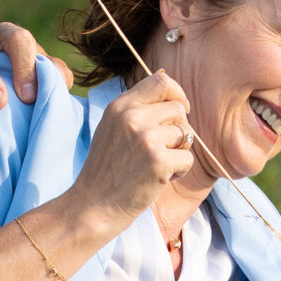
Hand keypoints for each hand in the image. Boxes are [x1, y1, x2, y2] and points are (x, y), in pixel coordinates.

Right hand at [61, 72, 195, 228]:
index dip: (177, 94)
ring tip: (156, 166)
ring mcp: (145, 139)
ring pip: (186, 135)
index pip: (161, 81)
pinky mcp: (158, 161)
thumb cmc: (105, 170)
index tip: (180, 110)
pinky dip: (178, 171)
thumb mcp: (112, 127)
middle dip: (178, 131)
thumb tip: (164, 74)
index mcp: (120, 106)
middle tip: (161, 150)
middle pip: (178, 110)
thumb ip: (136, 104)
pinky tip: (158, 179)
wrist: (93, 205)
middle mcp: (132, 117)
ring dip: (178, 153)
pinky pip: (187, 158)